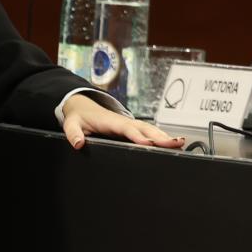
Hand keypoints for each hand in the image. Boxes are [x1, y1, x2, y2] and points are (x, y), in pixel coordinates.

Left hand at [61, 94, 182, 148]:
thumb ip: (73, 133)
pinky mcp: (132, 129)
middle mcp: (124, 122)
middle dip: (161, 136)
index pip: (127, 129)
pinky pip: (149, 133)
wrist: (82, 106)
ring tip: (180, 144)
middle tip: (176, 144)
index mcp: (111, 121)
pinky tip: (172, 144)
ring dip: (165, 136)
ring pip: (150, 130)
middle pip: (145, 129)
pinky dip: (161, 137)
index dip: (138, 136)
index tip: (149, 143)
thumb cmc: (79, 117)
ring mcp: (129, 125)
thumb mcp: (72, 124)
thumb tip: (78, 143)